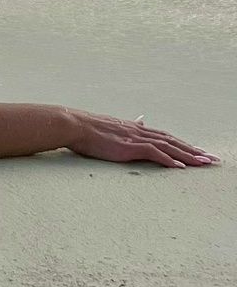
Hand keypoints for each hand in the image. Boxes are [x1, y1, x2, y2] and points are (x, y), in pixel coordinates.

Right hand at [64, 110, 217, 168]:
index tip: (199, 151)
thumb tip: (142, 118)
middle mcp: (139, 131)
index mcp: (136, 128)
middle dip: (194, 151)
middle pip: (173, 141)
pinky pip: (154, 153)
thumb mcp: (112, 125)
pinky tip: (180, 167)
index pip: (166, 136)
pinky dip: (169, 160)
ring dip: (188, 156)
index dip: (184, 144)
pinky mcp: (129, 146)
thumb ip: (130, 124)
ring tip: (205, 163)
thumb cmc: (88, 129)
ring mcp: (135, 138)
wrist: (74, 124)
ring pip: (168, 146)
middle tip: (213, 159)